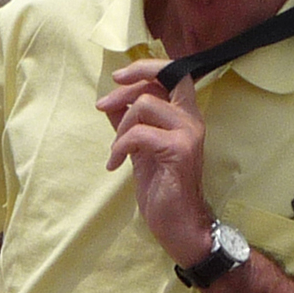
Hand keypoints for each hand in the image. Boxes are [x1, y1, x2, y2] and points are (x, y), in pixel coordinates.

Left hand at [97, 62, 216, 266]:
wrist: (179, 225)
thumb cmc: (162, 189)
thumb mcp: (141, 150)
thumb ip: (130, 124)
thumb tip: (111, 101)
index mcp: (185, 116)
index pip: (172, 74)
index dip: (145, 68)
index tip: (118, 78)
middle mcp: (191, 119)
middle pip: (161, 78)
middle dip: (126, 87)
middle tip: (101, 106)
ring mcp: (188, 133)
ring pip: (144, 104)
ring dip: (120, 126)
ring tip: (116, 151)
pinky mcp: (179, 150)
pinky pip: (139, 134)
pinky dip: (120, 146)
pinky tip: (116, 164)